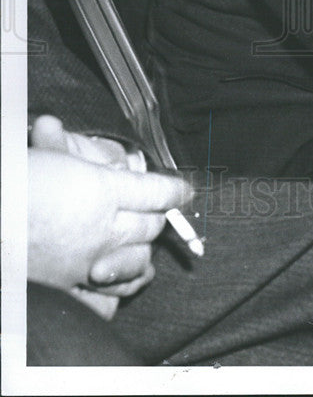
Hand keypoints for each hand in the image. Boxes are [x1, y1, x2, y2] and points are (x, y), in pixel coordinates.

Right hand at [28, 118, 190, 303]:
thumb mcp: (39, 158)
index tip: (185, 190)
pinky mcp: (71, 290)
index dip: (176, 190)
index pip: (158, 192)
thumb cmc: (11, 189)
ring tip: (138, 241)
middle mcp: (103, 230)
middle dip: (158, 217)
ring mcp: (89, 264)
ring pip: (140, 262)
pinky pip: (111, 299)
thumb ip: (55, 144)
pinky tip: (114, 278)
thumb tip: (49, 124)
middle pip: (152, 226)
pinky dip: (119, 290)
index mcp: (103, 192)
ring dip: (143, 250)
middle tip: (154, 210)